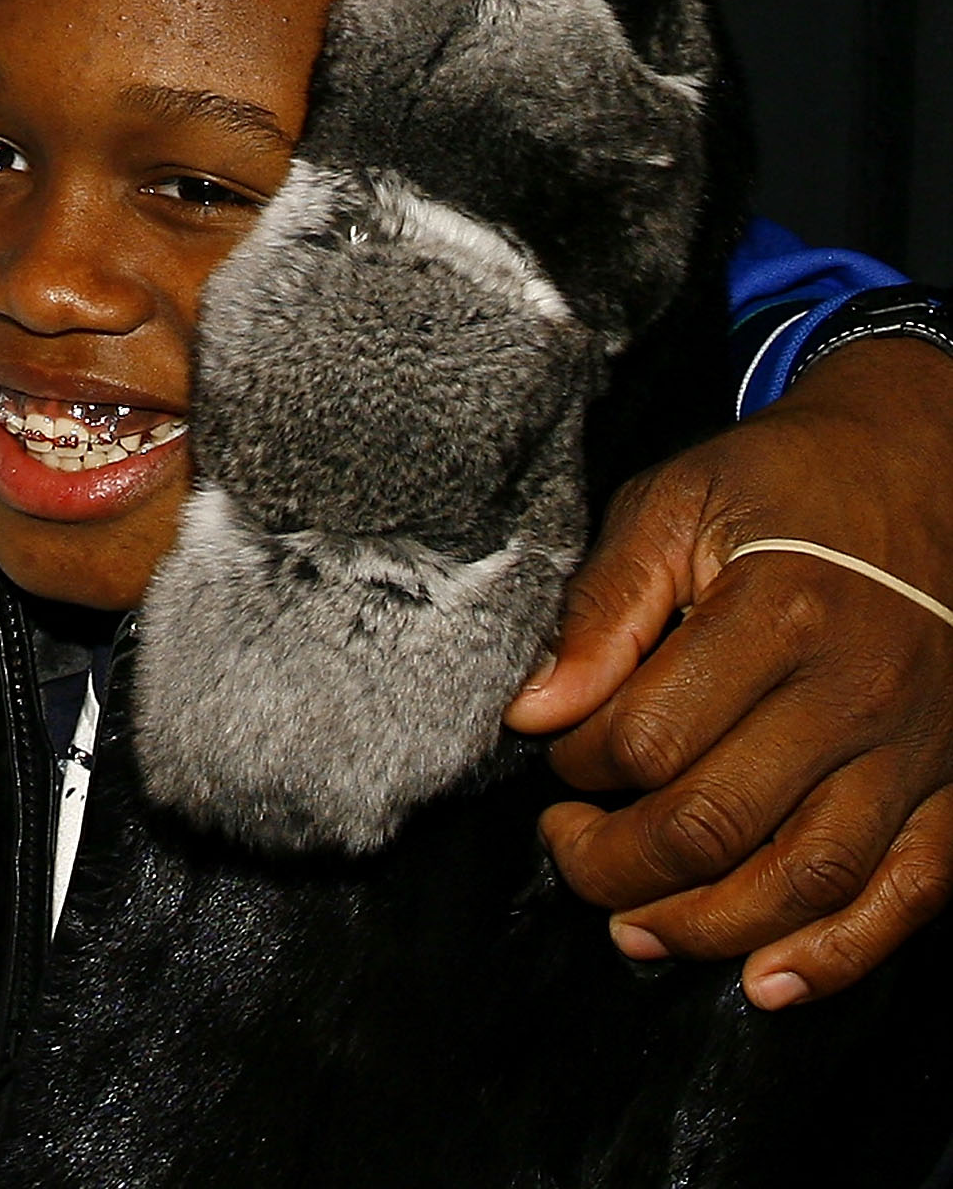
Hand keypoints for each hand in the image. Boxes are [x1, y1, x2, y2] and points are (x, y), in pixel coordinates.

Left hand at [504, 337, 952, 1004]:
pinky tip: (766, 979)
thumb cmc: (782, 484)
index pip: (652, 735)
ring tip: (633, 925)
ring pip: (804, 880)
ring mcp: (915, 750)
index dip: (579, 765)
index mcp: (781, 610)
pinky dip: (838, 956)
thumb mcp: (675, 503)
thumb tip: (535, 710)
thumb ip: (603, 606)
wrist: (920, 471)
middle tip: (569, 846)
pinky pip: (904, 898)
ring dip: (705, 924)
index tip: (555, 755)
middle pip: (718, 823)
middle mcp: (856, 691)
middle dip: (617, 859)